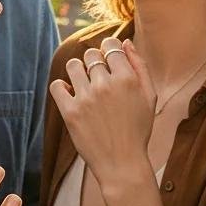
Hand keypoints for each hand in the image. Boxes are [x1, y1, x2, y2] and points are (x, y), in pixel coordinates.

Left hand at [50, 38, 155, 188]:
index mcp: (126, 79)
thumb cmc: (138, 130)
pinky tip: (72, 96)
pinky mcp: (70, 112)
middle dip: (94, 62)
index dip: (108, 49)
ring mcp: (86, 98)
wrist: (122, 163)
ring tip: (84, 87)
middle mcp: (105, 85)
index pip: (110, 45)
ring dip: (78, 71)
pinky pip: (57, 85)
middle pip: (91, 54)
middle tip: (99, 80)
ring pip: (73, 65)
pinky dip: (62, 87)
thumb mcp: (149, 97)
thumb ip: (140, 67)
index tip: (108, 60)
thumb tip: (126, 43)